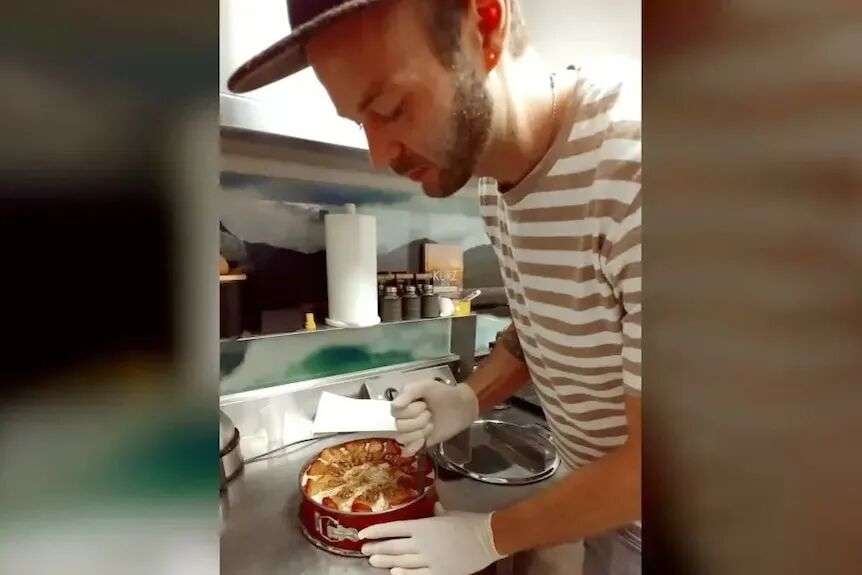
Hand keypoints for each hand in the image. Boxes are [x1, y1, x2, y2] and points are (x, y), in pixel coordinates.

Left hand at [359, 502, 504, 574]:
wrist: (487, 538)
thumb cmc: (468, 522)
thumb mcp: (448, 513)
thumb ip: (436, 512)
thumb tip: (432, 506)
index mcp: (423, 525)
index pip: (393, 528)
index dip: (376, 531)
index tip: (363, 533)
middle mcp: (422, 543)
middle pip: (393, 547)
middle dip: (376, 547)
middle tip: (364, 549)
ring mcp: (430, 560)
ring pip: (401, 562)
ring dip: (385, 561)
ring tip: (373, 560)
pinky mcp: (439, 572)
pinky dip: (404, 574)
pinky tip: (394, 574)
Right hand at [391, 380, 478, 454]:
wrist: (461, 407)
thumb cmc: (442, 393)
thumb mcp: (426, 386)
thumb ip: (409, 392)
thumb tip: (394, 406)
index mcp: (402, 403)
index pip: (394, 412)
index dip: (410, 411)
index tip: (423, 404)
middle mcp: (403, 418)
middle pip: (399, 426)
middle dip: (418, 420)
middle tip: (430, 414)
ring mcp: (410, 431)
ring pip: (403, 438)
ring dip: (420, 431)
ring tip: (431, 424)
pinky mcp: (419, 443)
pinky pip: (407, 450)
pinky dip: (414, 446)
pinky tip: (423, 440)